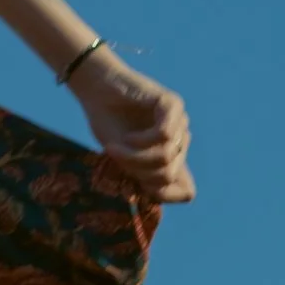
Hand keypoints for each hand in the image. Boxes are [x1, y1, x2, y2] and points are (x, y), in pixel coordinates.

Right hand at [69, 50, 194, 203]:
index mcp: (171, 156)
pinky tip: (127, 136)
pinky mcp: (172, 104)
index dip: (165, 194)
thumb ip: (150, 176)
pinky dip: (141, 140)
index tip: (139, 187)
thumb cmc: (107, 122)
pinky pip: (163, 135)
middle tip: (115, 159)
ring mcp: (179, 122)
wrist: (94, 88)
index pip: (186, 189)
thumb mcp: (126, 159)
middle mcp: (180, 140)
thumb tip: (189, 195)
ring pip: (166, 156)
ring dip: (136, 157)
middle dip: (139, 172)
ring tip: (114, 148)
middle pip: (170, 174)